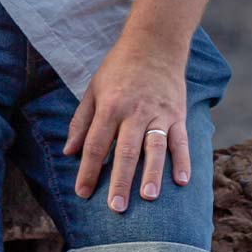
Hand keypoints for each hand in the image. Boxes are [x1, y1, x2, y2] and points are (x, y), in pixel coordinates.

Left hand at [64, 36, 190, 212]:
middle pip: (125, 150)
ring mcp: (159, 113)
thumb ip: (81, 122)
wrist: (154, 43)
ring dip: (152, 174)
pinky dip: (183, 161)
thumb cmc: (119, 69)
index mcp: (110, 106)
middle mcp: (134, 111)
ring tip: (148, 198)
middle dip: (120, 180)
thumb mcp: (93, 89)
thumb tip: (68, 152)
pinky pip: (181, 140)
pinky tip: (181, 181)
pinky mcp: (177, 113)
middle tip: (115, 207)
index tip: (82, 193)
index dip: (87, 169)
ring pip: (155, 147)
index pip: (95, 144)